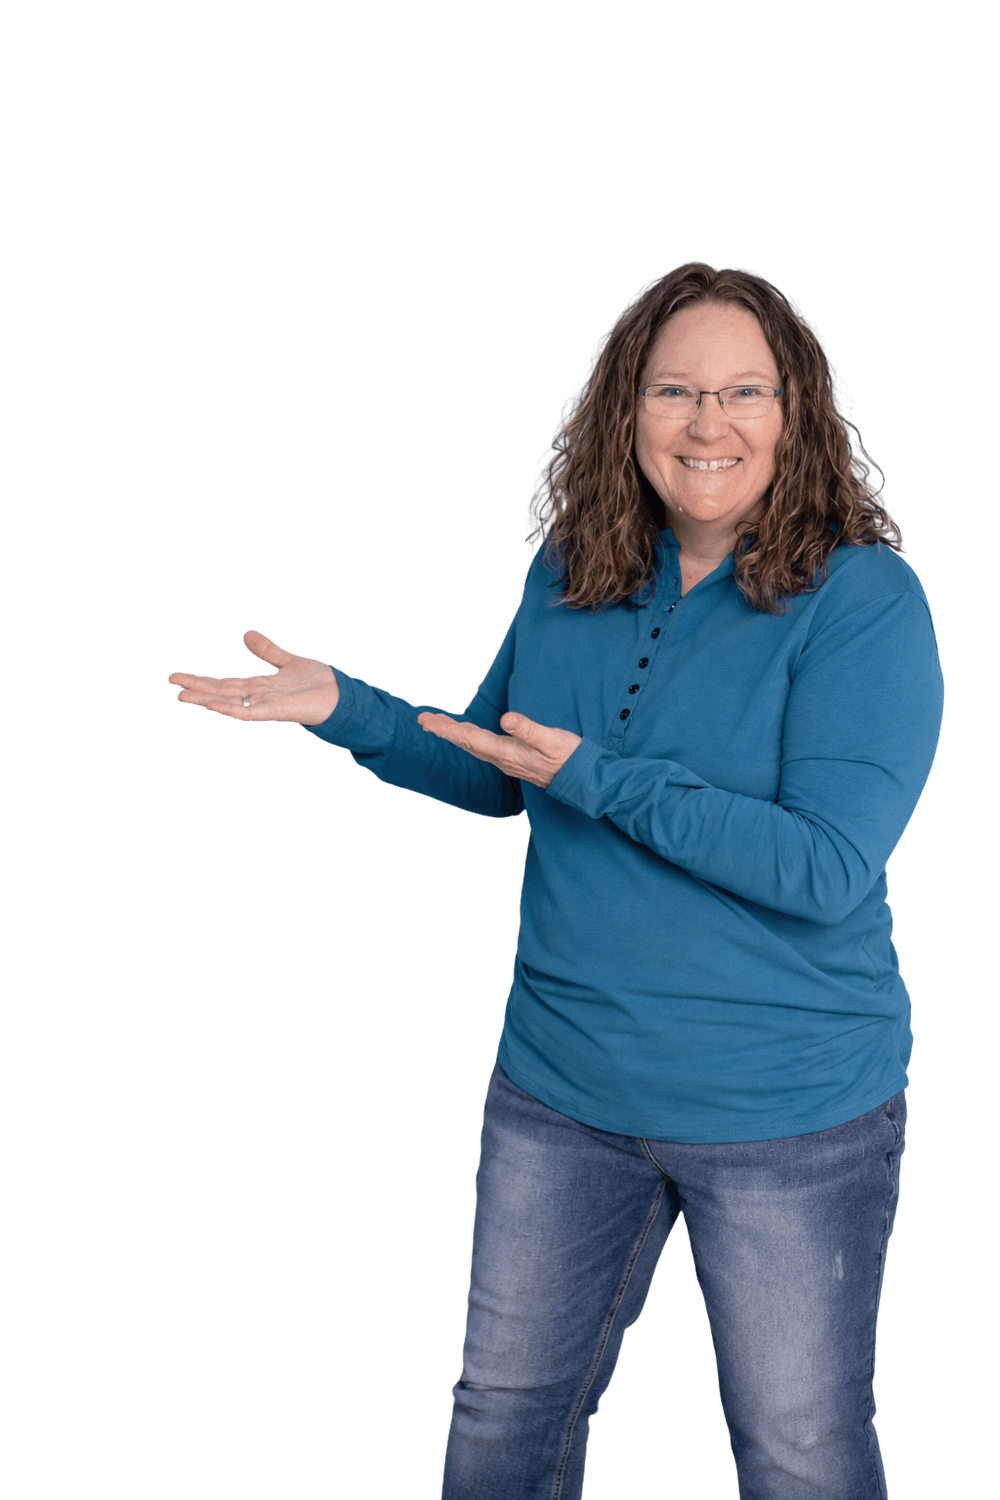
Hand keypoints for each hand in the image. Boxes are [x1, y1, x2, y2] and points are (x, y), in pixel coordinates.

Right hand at [169, 631, 339, 724]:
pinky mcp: (279, 712)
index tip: (179, 678)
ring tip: (184, 696)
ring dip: (207, 699)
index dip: (202, 680)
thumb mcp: (288, 661)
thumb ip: (267, 651)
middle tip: (173, 683)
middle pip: (223, 691)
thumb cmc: (319, 683)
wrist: (342, 696)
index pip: (225, 683)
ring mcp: (268, 705)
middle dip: (198, 688)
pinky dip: (232, 709)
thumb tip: (246, 635)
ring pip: (231, 702)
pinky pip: (251, 712)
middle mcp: (260, 697)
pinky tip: (214, 704)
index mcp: (260, 686)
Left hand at [417, 711, 581, 789]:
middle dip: (444, 731)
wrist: (583, 780)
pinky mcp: (515, 760)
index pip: (470, 739)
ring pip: (474, 746)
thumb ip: (528, 729)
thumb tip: (505, 718)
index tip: (428, 722)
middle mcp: (503, 759)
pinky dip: (470, 739)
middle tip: (423, 720)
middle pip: (467, 743)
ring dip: (455, 735)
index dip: (448, 730)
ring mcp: (508, 761)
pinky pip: (484, 748)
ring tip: (438, 725)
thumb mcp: (551, 739)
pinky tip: (469, 736)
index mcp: (508, 753)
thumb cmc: (569, 757)